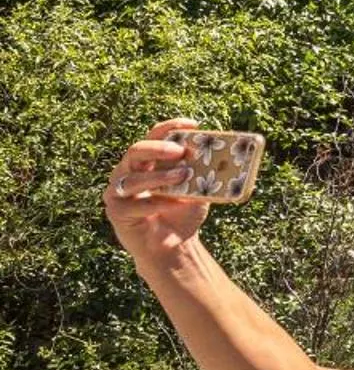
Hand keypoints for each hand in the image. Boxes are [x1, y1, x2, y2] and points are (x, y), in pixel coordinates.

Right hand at [103, 119, 211, 264]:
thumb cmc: (183, 212)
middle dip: (158, 148)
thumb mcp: (197, 189)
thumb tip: (221, 155)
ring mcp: (118, 191)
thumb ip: (202, 173)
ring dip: (159, 176)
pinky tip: (176, 203)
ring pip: (133, 178)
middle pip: (136, 151)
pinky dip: (157, 203)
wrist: (173, 245)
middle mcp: (128, 172)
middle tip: (180, 151)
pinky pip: (134, 205)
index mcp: (147, 161)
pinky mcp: (116, 211)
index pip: (154, 136)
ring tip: (183, 176)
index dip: (170, 126)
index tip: (193, 124)